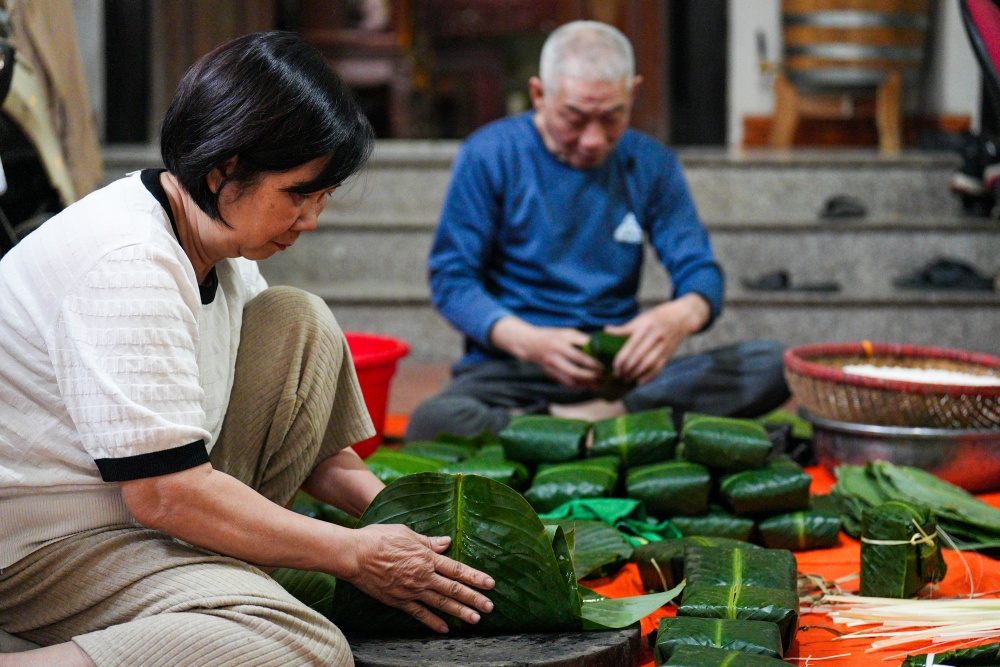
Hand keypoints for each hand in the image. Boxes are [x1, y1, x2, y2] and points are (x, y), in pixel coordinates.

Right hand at [347, 524, 494, 632]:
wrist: (354, 555)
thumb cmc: (378, 538)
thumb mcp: (406, 533)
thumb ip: (428, 541)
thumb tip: (446, 542)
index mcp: (426, 557)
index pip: (456, 569)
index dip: (475, 577)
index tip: (490, 584)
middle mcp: (422, 576)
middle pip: (453, 589)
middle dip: (473, 598)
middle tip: (490, 607)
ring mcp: (411, 590)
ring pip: (440, 603)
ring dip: (459, 611)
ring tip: (475, 619)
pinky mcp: (398, 601)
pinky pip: (419, 613)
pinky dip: (433, 622)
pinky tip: (445, 629)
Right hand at [489, 316, 601, 387]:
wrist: (531, 344)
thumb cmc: (553, 336)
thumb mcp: (566, 333)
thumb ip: (581, 339)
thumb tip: (600, 347)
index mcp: (561, 344)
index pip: (579, 356)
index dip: (592, 363)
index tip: (603, 365)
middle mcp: (555, 357)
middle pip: (575, 371)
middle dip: (590, 376)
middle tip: (601, 376)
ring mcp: (552, 367)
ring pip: (570, 380)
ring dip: (585, 384)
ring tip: (597, 384)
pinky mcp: (550, 374)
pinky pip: (565, 383)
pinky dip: (577, 385)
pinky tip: (586, 385)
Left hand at [605, 294, 709, 384]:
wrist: (681, 317)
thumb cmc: (656, 317)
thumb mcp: (641, 318)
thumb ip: (625, 328)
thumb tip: (605, 331)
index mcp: (646, 326)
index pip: (631, 345)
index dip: (622, 358)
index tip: (614, 366)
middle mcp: (656, 336)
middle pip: (639, 357)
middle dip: (627, 369)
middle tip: (617, 375)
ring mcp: (664, 346)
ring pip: (648, 364)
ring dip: (636, 374)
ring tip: (626, 379)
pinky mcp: (669, 354)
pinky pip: (658, 368)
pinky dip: (649, 377)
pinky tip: (639, 382)